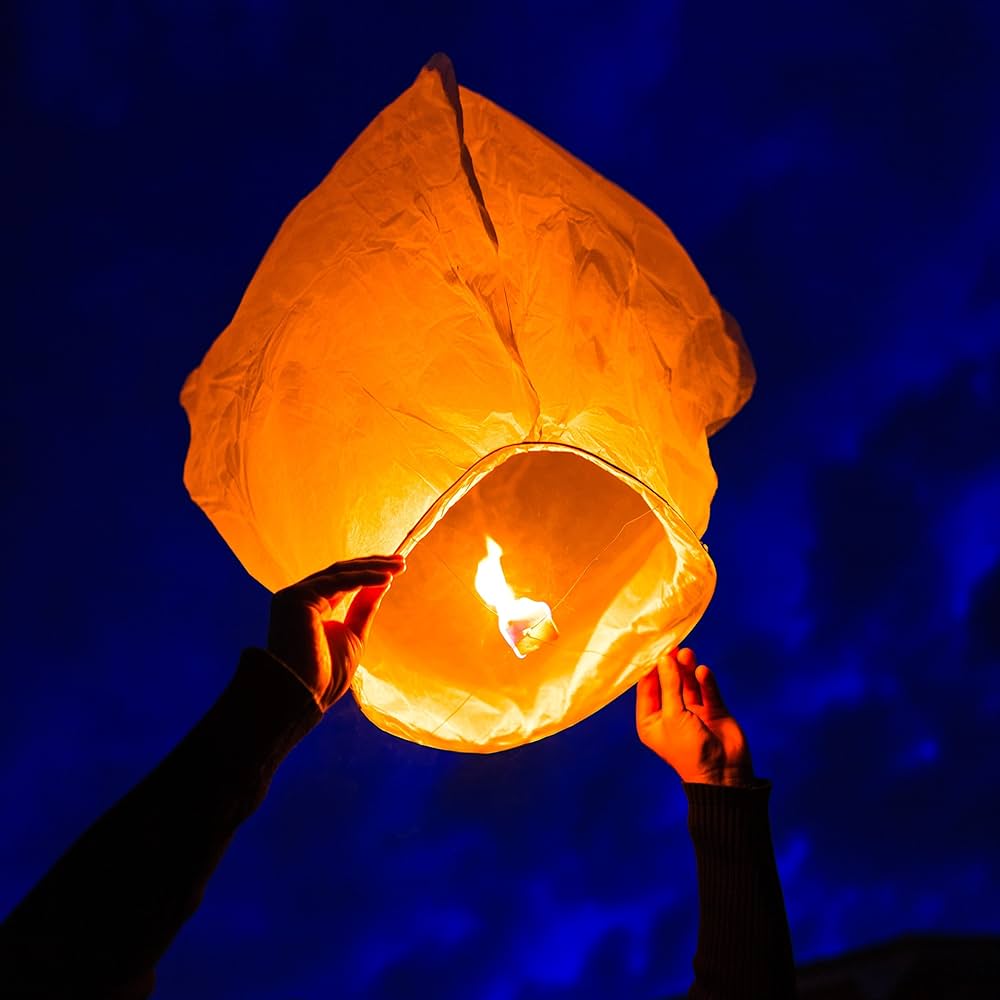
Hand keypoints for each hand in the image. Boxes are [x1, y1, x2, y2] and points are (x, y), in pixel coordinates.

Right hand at [267, 554, 404, 709]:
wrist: (305, 695)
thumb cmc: (326, 674)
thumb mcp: (353, 634)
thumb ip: (364, 607)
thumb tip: (382, 582)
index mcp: (311, 607)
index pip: (342, 581)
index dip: (369, 572)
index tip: (395, 570)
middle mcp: (301, 597)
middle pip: (341, 572)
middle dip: (373, 565)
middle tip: (400, 562)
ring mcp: (296, 596)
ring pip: (340, 572)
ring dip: (371, 567)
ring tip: (397, 566)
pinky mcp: (297, 598)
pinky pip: (337, 581)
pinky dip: (363, 578)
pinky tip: (385, 578)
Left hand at [635, 647, 753, 785]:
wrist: (723, 775)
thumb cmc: (689, 751)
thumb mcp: (673, 716)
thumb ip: (670, 686)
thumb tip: (665, 659)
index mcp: (650, 721)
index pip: (647, 688)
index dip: (650, 669)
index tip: (653, 647)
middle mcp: (670, 714)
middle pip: (668, 683)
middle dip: (670, 666)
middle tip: (673, 646)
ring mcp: (693, 712)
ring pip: (688, 684)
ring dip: (687, 669)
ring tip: (687, 654)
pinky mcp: (713, 711)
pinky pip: (707, 691)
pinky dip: (705, 681)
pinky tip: (702, 671)